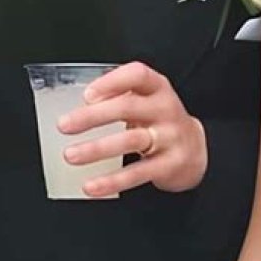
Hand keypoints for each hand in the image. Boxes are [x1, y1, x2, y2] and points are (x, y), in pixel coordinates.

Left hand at [57, 62, 206, 196]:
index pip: (138, 74)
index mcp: (158, 88)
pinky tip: (92, 186)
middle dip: (92, 116)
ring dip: (96, 149)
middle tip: (65, 125)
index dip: (111, 82)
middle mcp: (166, 109)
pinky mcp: (169, 164)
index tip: (87, 94)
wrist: (195, 149)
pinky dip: (112, 181)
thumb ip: (119, 95)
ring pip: (130, 140)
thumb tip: (82, 104)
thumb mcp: (147, 99)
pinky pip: (138, 173)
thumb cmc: (160, 120)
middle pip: (128, 107)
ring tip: (71, 155)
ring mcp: (169, 137)